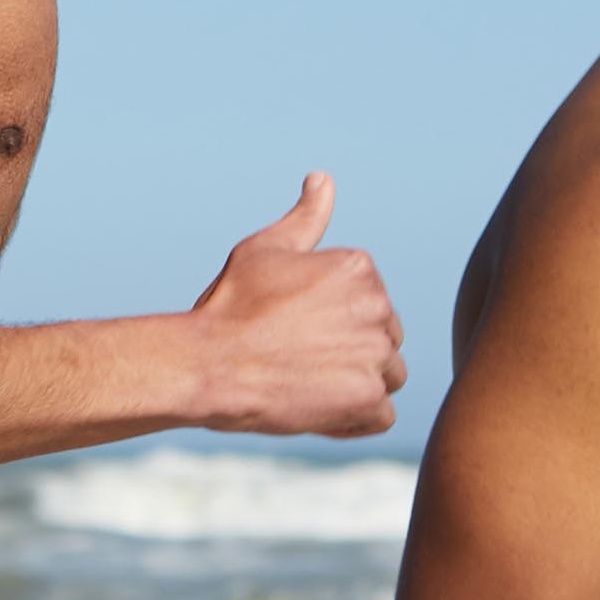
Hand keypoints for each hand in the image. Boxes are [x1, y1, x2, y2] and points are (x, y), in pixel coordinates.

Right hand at [189, 174, 406, 438]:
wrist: (210, 365)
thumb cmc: (231, 306)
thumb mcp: (265, 249)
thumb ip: (305, 220)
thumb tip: (323, 180)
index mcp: (359, 268)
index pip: (371, 303)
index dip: (337, 323)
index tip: (299, 330)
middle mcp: (376, 307)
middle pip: (385, 339)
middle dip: (354, 353)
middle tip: (303, 360)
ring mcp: (375, 355)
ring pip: (388, 376)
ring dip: (357, 386)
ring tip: (310, 385)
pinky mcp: (369, 400)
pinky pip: (382, 415)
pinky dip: (356, 419)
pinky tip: (319, 411)